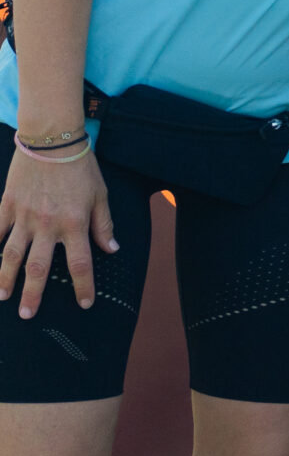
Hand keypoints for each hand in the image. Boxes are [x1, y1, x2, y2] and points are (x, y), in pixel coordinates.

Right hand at [0, 147, 118, 317]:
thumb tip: (111, 250)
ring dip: (5, 278)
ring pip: (10, 255)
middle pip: (38, 268)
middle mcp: (48, 225)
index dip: (83, 287)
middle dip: (33, 294)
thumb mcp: (101, 195)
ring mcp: (24, 216)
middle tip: (29, 315)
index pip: (80, 264)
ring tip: (3, 296)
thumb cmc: (81, 167)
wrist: (51, 140)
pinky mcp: (7, 205)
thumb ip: (104, 225)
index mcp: (75, 224)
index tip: (84, 304)